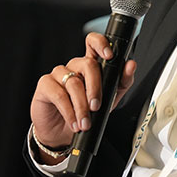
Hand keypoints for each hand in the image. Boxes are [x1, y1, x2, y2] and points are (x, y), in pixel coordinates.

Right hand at [29, 33, 136, 163]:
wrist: (64, 133)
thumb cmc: (87, 112)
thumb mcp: (110, 99)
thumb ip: (122, 82)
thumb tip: (131, 65)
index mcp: (90, 65)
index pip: (93, 43)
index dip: (101, 44)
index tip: (109, 55)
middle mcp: (74, 66)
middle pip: (87, 64)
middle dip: (95, 88)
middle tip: (97, 107)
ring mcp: (58, 74)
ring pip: (74, 82)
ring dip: (81, 106)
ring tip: (85, 123)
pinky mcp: (45, 85)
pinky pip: (59, 94)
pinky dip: (69, 111)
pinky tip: (73, 122)